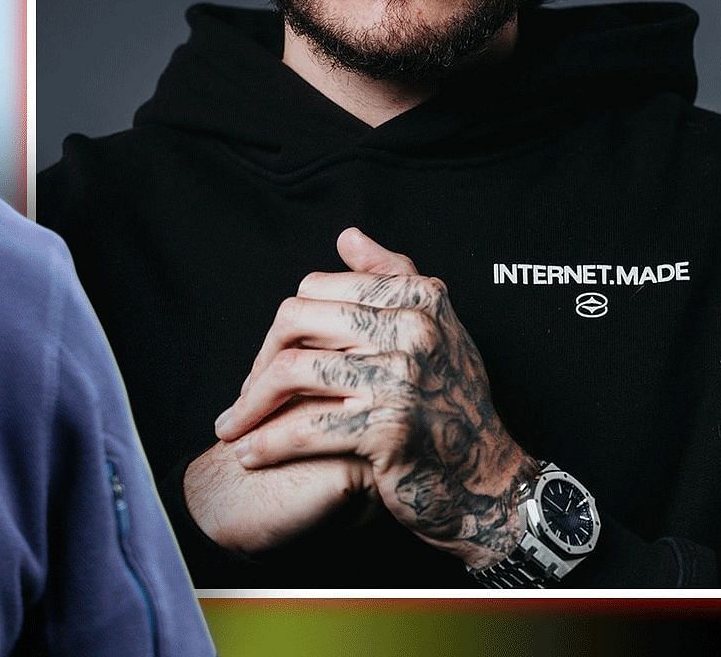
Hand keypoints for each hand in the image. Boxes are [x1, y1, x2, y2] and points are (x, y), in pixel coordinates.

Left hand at [213, 227, 533, 568]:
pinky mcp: (388, 428)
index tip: (269, 360)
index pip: (315, 288)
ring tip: (232, 429)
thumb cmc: (453, 403)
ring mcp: (401, 377)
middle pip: (294, 321)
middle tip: (245, 396)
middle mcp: (412, 328)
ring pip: (291, 372)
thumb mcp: (435, 330)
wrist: (488, 483)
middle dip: (258, 361)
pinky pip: (304, 428)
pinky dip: (268, 443)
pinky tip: (249, 455)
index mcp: (418, 296)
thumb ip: (391, 277)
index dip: (283, 326)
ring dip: (250, 406)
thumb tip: (347, 236)